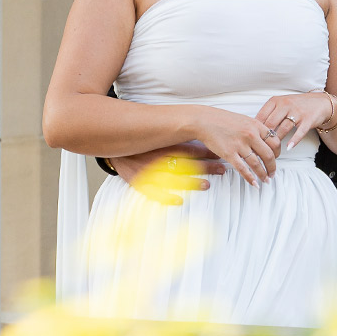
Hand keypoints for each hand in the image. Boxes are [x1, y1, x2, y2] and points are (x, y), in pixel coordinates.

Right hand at [111, 144, 225, 205]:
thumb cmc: (142, 142)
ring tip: (207, 185)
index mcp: (161, 144)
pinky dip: (166, 197)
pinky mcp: (138, 183)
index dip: (205, 152)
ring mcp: (147, 171)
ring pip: (172, 178)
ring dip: (191, 182)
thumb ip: (177, 137)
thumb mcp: (158, 135)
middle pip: (184, 163)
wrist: (114, 147)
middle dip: (205, 167)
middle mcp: (156, 157)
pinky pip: (153, 193)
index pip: (188, 148)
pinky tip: (180, 200)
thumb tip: (203, 136)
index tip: (220, 155)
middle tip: (221, 169)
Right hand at [195, 109, 280, 187]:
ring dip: (263, 174)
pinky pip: (242, 169)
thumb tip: (264, 141)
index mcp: (256, 125)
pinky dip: (250, 177)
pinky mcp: (229, 153)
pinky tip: (253, 182)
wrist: (205, 120)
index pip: (275, 141)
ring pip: (257, 164)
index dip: (278, 152)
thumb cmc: (222, 120)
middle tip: (272, 172)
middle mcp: (250, 135)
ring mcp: (240, 145)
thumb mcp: (244, 120)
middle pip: (269, 155)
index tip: (276, 158)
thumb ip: (255, 130)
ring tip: (265, 179)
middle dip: (273, 167)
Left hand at [256, 92, 333, 150]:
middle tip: (261, 148)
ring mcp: (297, 112)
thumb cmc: (296, 105)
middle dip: (265, 138)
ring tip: (273, 150)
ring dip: (277, 141)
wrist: (319, 103)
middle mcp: (285, 104)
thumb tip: (254, 129)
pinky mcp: (307, 119)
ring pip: (283, 128)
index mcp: (275, 101)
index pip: (261, 116)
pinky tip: (288, 147)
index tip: (252, 140)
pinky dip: (294, 140)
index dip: (255, 130)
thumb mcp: (280, 104)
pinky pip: (299, 131)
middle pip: (271, 123)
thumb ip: (268, 114)